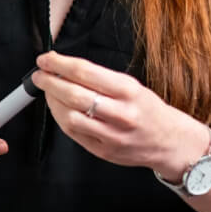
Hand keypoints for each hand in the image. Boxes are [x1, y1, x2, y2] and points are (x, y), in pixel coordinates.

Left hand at [32, 51, 205, 177]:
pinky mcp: (103, 151)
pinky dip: (60, 118)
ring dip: (52, 102)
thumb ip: (100, 79)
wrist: (170, 142)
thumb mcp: (132, 86)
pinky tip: (57, 109)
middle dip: (50, 82)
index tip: (46, 59)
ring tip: (48, 92)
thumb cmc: (147, 110)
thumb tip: (64, 68)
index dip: (59, 64)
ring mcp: (112, 135)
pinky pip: (73, 133)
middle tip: (40, 75)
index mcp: (129, 91)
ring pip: (70, 117)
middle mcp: (121, 114)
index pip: (86, 73)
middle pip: (74, 95)